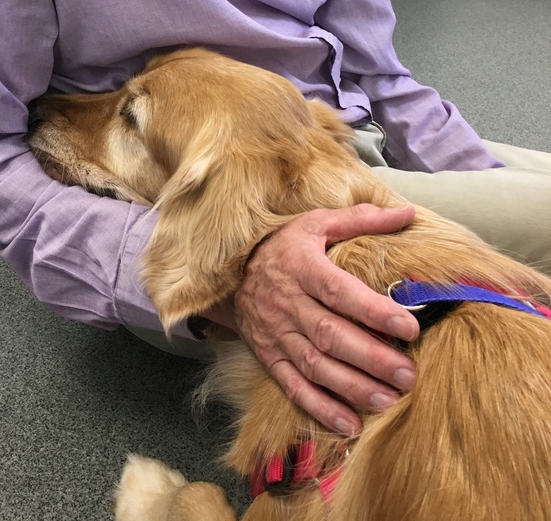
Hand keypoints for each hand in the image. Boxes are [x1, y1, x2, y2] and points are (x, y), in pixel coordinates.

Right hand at [205, 204, 418, 435]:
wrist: (229, 273)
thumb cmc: (282, 245)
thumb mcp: (315, 223)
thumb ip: (360, 219)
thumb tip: (407, 212)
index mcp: (301, 266)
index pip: (339, 291)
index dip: (373, 311)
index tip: (408, 327)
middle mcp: (287, 303)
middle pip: (331, 335)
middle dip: (371, 358)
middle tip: (408, 374)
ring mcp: (276, 334)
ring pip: (315, 365)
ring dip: (352, 386)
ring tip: (388, 399)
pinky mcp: (269, 358)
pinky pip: (294, 387)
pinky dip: (321, 408)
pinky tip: (350, 424)